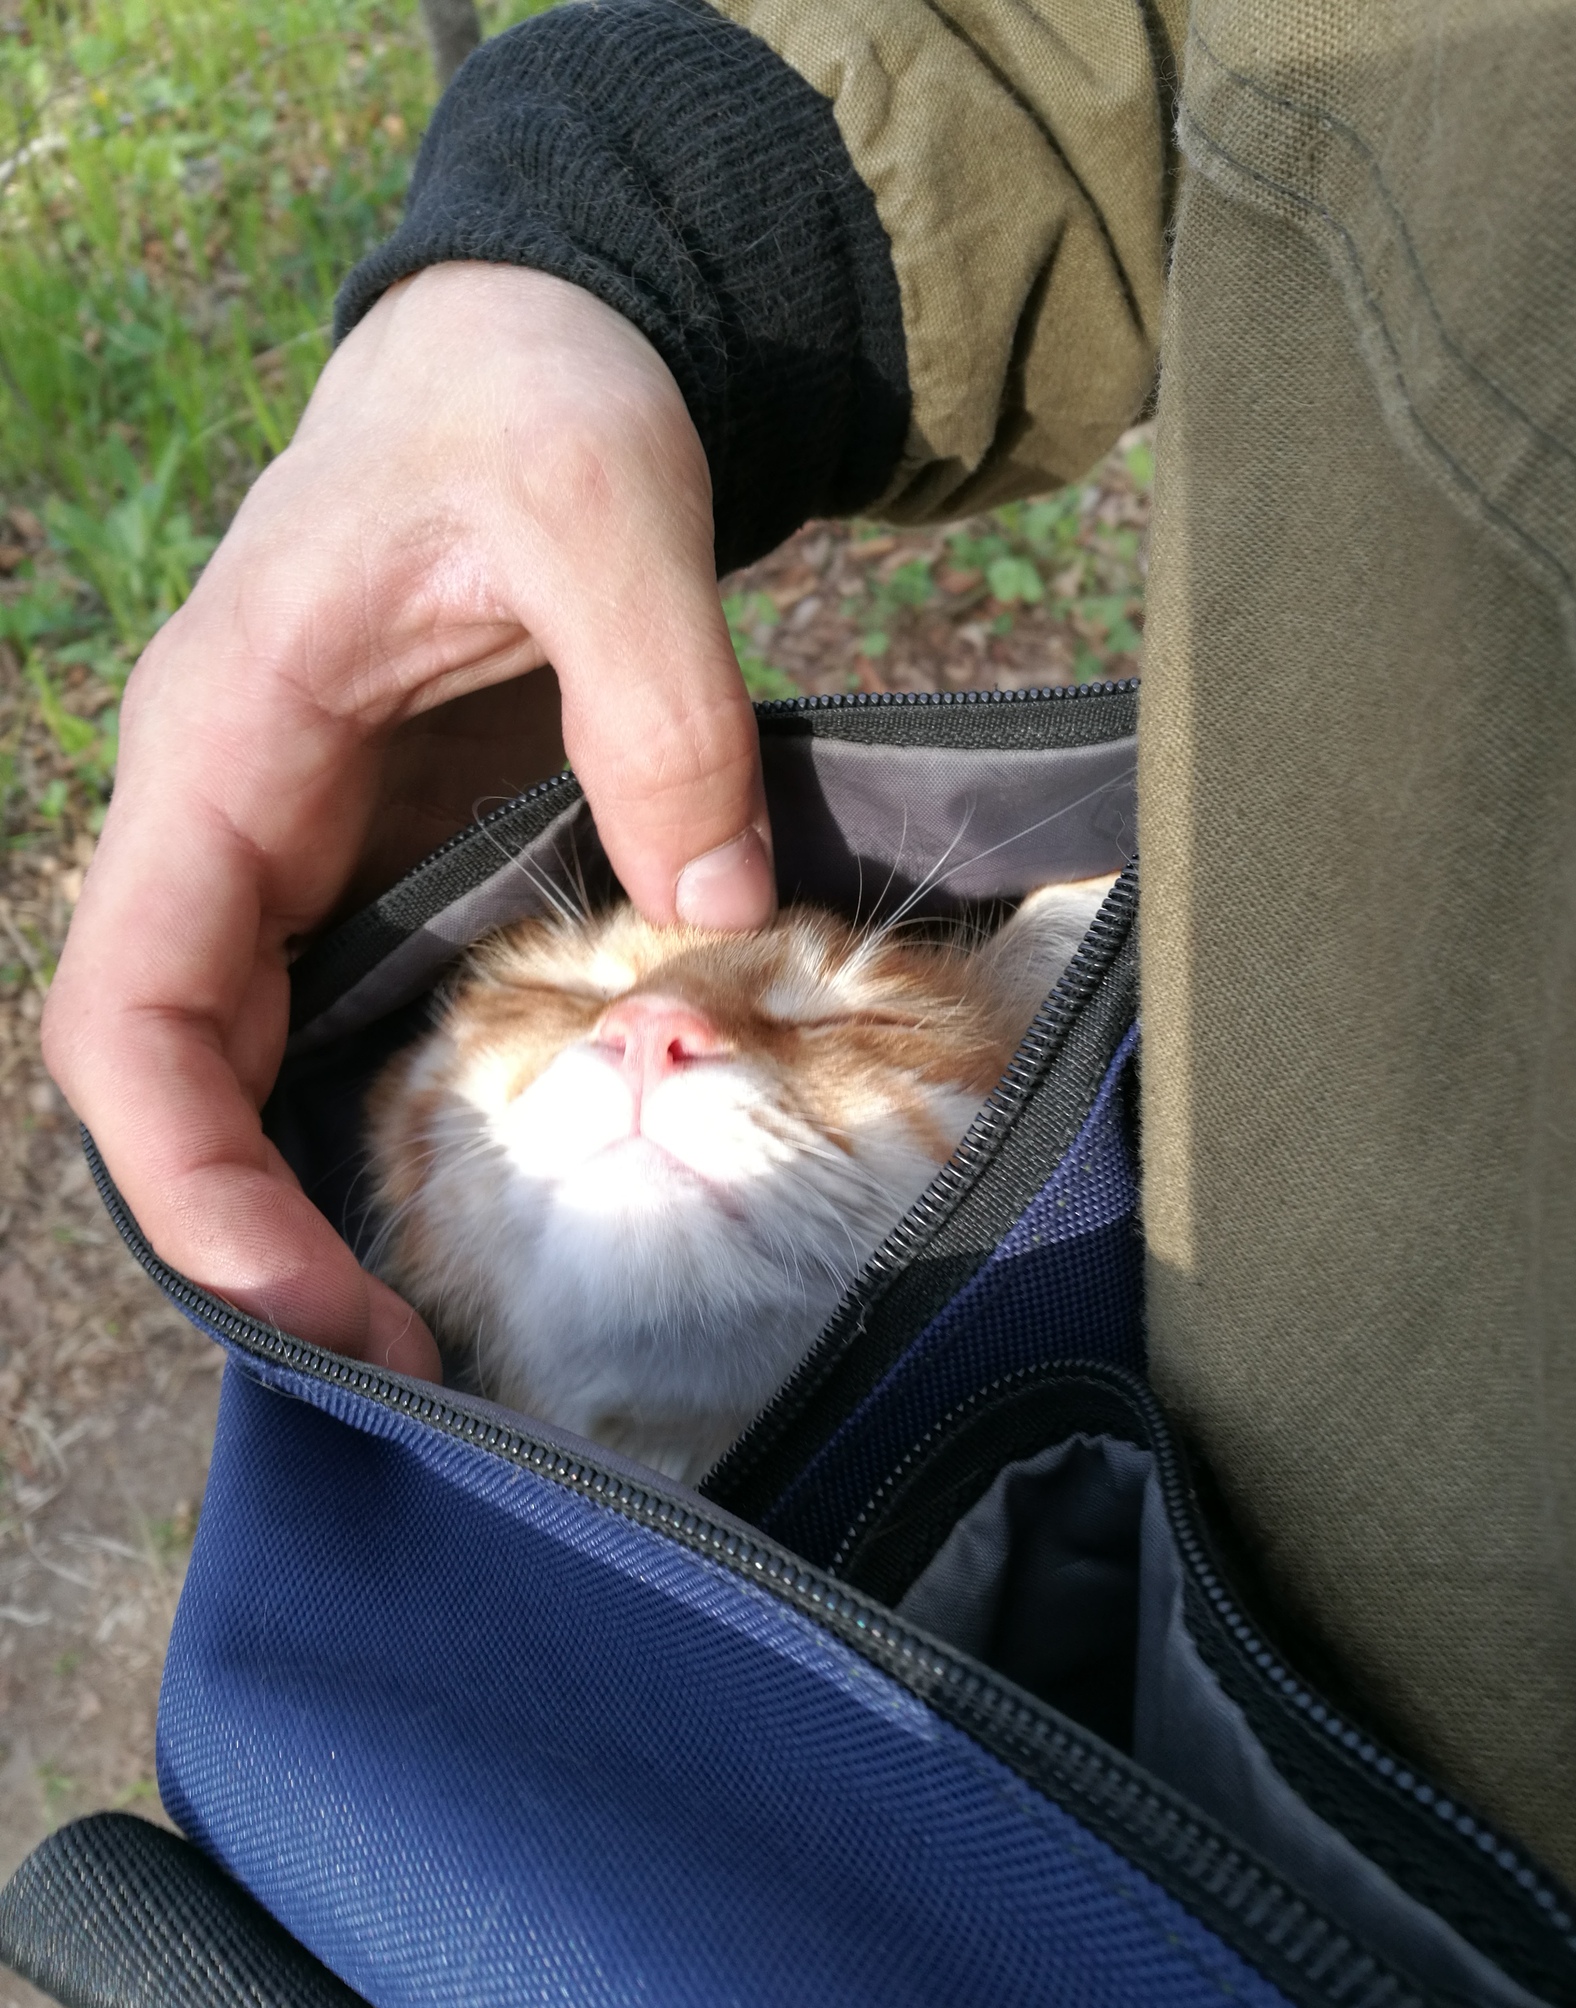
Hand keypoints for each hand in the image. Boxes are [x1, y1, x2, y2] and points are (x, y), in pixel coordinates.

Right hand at [43, 263, 772, 1374]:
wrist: (530, 350)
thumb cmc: (532, 396)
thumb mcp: (605, 504)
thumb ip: (658, 698)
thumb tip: (715, 906)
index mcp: (227, 746)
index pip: (132, 1011)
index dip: (187, 1182)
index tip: (309, 1304)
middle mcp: (229, 821)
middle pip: (172, 1080)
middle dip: (257, 1240)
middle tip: (412, 1361)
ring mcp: (297, 850)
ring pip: (243, 1071)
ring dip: (307, 1209)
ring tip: (440, 1330)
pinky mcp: (376, 863)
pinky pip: (337, 1025)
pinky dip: (370, 1134)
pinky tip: (476, 1206)